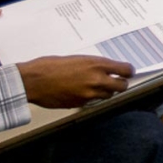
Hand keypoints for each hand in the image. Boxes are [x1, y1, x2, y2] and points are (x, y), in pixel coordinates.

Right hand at [16, 56, 132, 108]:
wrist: (34, 81)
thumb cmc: (50, 66)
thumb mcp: (77, 58)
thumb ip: (93, 65)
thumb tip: (104, 69)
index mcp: (96, 64)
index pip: (125, 70)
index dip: (128, 71)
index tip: (127, 72)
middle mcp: (96, 80)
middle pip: (122, 86)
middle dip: (121, 84)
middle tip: (117, 81)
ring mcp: (88, 95)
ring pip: (108, 96)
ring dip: (106, 92)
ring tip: (97, 86)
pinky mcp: (79, 104)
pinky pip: (92, 102)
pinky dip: (91, 98)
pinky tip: (82, 91)